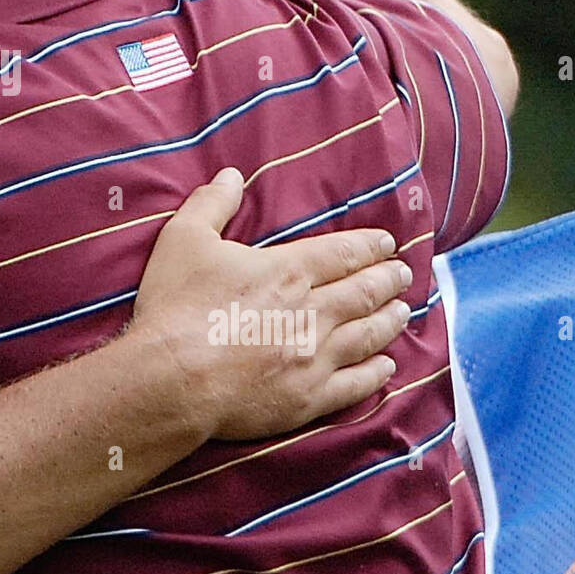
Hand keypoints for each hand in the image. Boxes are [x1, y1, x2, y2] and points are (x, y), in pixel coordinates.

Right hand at [132, 168, 409, 440]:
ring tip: (403, 311)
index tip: (386, 243)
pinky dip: (376, 373)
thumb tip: (232, 175)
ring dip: (389, 321)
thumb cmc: (175, 306)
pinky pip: (355, 385)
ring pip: (367, 336)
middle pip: (363, 292)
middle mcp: (312, 312)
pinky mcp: (307, 398)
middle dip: (387, 280)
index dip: (368, 246)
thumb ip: (212, 204)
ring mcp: (313, 358)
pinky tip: (387, 366)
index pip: (342, 254)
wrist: (171, 378)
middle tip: (404, 274)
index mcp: (287, 271)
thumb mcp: (184, 239)